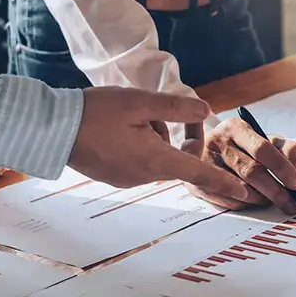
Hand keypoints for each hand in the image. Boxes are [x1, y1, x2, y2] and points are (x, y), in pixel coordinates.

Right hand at [68, 87, 248, 200]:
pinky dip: (142, 141)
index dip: (224, 183)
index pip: (199, 174)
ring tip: (134, 111)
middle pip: (180, 158)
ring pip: (159, 156)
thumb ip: (176, 108)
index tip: (244, 194)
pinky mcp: (115, 176)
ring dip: (158, 134)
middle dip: (184, 134)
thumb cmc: (95, 113)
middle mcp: (144, 176)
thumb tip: (206, 110)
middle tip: (179, 105)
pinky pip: (141, 159)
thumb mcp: (140, 102)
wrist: (51, 128)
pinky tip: (121, 123)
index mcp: (155, 161)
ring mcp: (128, 179)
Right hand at [181, 120, 295, 214]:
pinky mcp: (196, 184)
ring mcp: (204, 164)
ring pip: (240, 189)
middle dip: (275, 190)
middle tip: (290, 203)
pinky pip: (228, 201)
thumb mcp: (268, 141)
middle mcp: (217, 142)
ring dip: (261, 199)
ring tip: (272, 201)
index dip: (281, 167)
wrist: (209, 152)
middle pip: (251, 171)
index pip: (262, 148)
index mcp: (236, 127)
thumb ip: (288, 150)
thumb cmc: (245, 148)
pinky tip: (253, 203)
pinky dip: (246, 205)